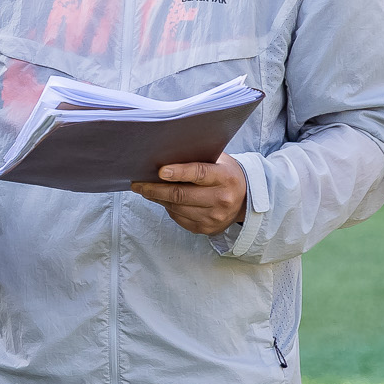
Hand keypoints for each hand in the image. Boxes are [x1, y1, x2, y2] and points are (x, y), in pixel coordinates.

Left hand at [131, 153, 248, 235]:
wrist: (245, 199)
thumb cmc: (224, 173)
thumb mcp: (218, 160)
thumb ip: (196, 158)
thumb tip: (163, 155)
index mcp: (225, 178)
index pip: (199, 174)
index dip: (178, 172)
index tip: (160, 171)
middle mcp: (222, 199)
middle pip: (181, 195)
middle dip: (155, 189)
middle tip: (137, 184)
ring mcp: (214, 217)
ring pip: (176, 208)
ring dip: (157, 198)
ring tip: (145, 189)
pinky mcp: (206, 228)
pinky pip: (178, 218)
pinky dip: (167, 207)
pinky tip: (162, 199)